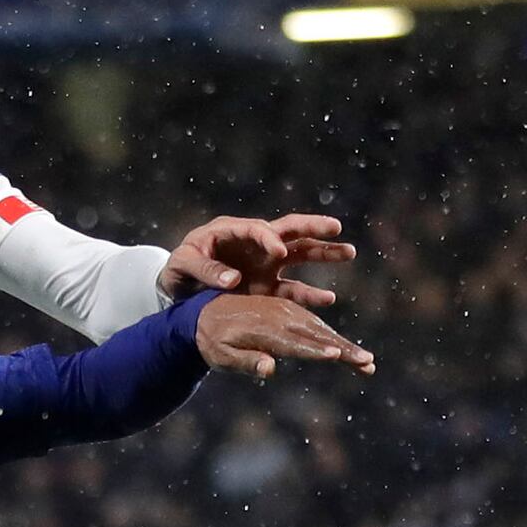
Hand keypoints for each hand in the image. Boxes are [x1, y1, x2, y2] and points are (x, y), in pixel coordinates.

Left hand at [162, 214, 356, 306]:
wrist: (177, 290)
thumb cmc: (177, 270)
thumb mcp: (182, 265)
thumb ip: (204, 270)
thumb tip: (232, 280)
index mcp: (230, 231)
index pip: (256, 229)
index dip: (268, 238)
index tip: (279, 251)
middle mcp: (253, 244)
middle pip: (288, 231)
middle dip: (312, 227)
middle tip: (337, 227)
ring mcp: (264, 265)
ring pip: (299, 254)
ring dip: (323, 252)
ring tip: (349, 252)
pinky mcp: (267, 287)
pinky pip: (292, 289)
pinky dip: (309, 294)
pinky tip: (329, 299)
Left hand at [196, 294, 373, 378]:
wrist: (201, 311)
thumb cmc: (210, 340)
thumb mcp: (220, 356)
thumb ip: (245, 361)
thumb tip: (270, 369)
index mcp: (260, 329)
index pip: (292, 342)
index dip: (315, 350)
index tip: (338, 356)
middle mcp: (275, 317)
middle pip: (314, 334)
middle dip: (342, 348)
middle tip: (368, 363)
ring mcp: (283, 310)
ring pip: (318, 327)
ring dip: (342, 343)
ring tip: (365, 360)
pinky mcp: (285, 308)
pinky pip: (311, 321)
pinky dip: (329, 334)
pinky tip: (343, 348)